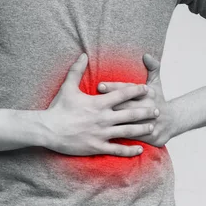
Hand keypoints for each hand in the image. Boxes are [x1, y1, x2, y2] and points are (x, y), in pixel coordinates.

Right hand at [38, 53, 157, 156]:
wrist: (47, 129)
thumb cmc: (57, 108)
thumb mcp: (67, 87)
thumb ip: (76, 70)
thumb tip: (83, 54)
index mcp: (98, 103)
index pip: (122, 94)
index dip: (136, 90)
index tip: (146, 89)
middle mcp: (103, 118)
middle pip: (130, 114)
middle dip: (146, 111)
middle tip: (157, 110)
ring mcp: (101, 133)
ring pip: (127, 131)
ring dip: (142, 129)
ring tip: (152, 127)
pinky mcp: (97, 147)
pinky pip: (117, 150)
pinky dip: (130, 150)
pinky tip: (139, 149)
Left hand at [96, 53, 177, 146]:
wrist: (174, 121)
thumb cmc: (157, 99)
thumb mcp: (156, 83)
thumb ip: (152, 67)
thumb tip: (146, 55)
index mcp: (149, 93)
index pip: (129, 89)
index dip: (114, 87)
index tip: (99, 86)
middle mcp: (150, 107)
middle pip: (127, 106)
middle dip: (110, 104)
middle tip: (92, 103)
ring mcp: (151, 123)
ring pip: (128, 123)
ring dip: (113, 122)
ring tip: (96, 121)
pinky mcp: (152, 137)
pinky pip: (134, 138)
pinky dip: (121, 138)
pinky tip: (107, 138)